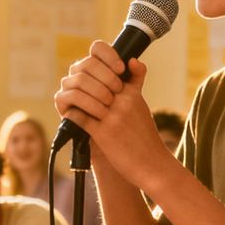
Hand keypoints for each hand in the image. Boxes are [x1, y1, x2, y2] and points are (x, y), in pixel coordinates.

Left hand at [53, 43, 169, 186]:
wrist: (152, 164)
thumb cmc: (145, 135)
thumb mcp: (142, 105)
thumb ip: (136, 81)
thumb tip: (133, 60)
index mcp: (131, 93)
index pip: (105, 71)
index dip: (92, 73)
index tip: (87, 80)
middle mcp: (122, 101)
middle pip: (91, 81)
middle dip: (80, 85)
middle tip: (75, 90)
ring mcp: (113, 116)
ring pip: (84, 97)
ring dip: (75, 101)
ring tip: (73, 104)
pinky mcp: (104, 133)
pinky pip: (80, 118)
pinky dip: (73, 117)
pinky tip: (72, 118)